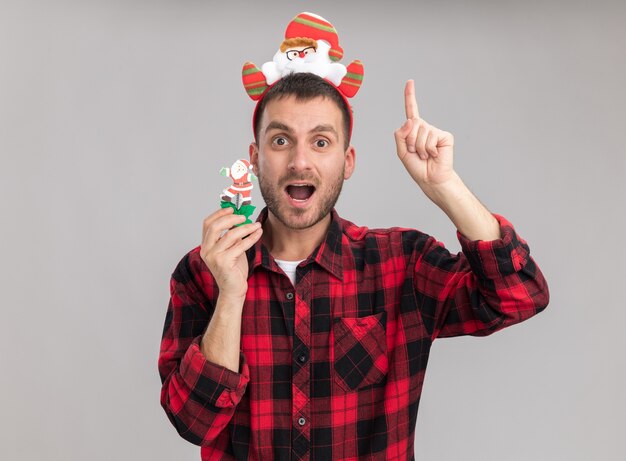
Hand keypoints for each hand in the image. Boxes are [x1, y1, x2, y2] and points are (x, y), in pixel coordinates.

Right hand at [200, 207, 262, 300]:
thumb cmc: (233, 269)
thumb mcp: (231, 249)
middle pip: (215, 226)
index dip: (219, 213)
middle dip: (231, 219)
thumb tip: (241, 218)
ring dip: (245, 227)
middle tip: (244, 216)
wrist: (233, 290)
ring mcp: (214, 257)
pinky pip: (240, 245)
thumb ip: (232, 235)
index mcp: (205, 245)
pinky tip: (258, 233)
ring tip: (256, 225)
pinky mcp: (224, 263)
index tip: (232, 209)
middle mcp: (206, 250)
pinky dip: (251, 237)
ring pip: (230, 235)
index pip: (207, 223)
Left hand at [394, 80, 455, 195]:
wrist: (431, 178)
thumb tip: (410, 120)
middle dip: (409, 141)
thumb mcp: (401, 152)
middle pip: (411, 124)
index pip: (411, 110)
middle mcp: (425, 127)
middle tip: (415, 153)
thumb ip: (400, 135)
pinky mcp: (445, 136)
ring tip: (424, 155)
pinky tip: (434, 155)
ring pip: (420, 132)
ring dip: (418, 147)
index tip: (410, 82)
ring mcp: (435, 131)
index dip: (410, 96)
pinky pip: (430, 137)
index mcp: (414, 130)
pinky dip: (428, 149)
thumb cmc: (417, 167)